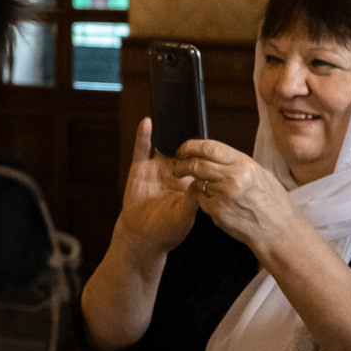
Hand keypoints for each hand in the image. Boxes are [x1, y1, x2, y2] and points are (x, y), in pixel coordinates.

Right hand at [116, 120, 199, 257]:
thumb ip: (191, 201)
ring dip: (169, 131)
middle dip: (189, 139)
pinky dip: (143, 135)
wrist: (143, 236)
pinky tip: (147, 122)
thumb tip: (199, 183)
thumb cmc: (167, 230)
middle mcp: (175, 172)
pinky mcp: (140, 168)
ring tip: (174, 113)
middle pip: (184, 150)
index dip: (204, 154)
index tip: (211, 144)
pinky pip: (142, 149)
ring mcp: (157, 168)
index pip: (200, 163)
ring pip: (165, 144)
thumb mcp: (184, 218)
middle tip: (194, 121)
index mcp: (190, 183)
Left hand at [169, 137, 301, 253]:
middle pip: (195, 165)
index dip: (190, 146)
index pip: (208, 147)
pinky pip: (203, 201)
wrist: (278, 231)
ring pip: (198, 183)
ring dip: (198, 184)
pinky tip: (222, 205)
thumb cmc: (272, 202)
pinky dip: (207, 201)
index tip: (183, 149)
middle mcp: (232, 178)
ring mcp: (223, 196)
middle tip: (177, 166)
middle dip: (182, 165)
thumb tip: (213, 155)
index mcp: (243, 164)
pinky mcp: (217, 213)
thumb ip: (235, 163)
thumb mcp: (259, 173)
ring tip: (213, 189)